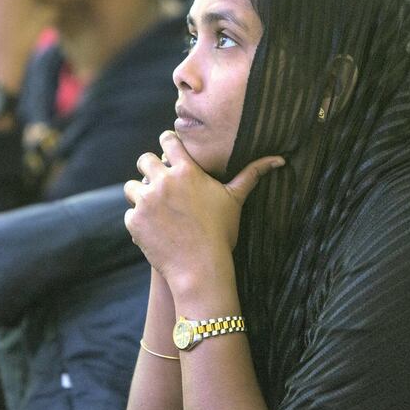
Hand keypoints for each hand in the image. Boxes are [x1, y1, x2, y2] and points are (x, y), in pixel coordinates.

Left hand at [124, 131, 283, 290]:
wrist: (200, 268)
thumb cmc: (221, 232)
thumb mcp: (235, 200)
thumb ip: (251, 174)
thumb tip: (279, 159)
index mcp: (186, 170)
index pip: (168, 141)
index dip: (168, 144)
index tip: (170, 151)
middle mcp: (162, 181)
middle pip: (145, 159)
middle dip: (150, 168)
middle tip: (160, 183)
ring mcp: (145, 201)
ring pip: (132, 187)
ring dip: (140, 195)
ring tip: (155, 208)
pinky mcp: (134, 221)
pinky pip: (130, 213)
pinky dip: (138, 221)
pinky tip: (154, 230)